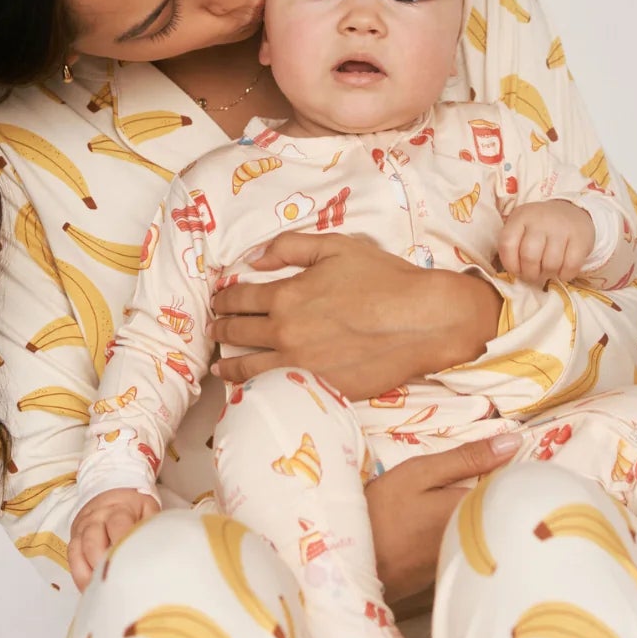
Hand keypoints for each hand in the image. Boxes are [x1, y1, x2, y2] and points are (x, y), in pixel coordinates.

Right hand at [68, 488, 160, 590]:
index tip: (129, 564)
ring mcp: (83, 528)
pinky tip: (89, 588)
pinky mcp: (74, 537)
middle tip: (112, 582)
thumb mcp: (148, 509)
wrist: (112, 491)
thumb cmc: (134, 506)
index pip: (117, 525)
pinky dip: (79, 574)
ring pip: (78, 550)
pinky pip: (71, 556)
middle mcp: (96, 518)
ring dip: (87, 573)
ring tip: (100, 591)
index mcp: (118, 509)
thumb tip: (160, 550)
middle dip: (100, 563)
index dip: (121, 544)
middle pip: (92, 540)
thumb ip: (150, 527)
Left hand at [207, 231, 500, 396]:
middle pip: (238, 333)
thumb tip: (255, 259)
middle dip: (221, 330)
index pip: (240, 299)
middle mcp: (285, 332)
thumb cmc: (384, 279)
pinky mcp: (319, 387)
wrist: (422, 321)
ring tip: (220, 367)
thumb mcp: (336, 247)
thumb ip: (290, 247)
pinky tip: (253, 388)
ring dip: (229, 366)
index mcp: (286, 295)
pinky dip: (258, 389)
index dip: (224, 300)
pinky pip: (277, 390)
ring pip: (249, 369)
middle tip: (213, 330)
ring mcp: (300, 364)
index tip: (218, 303)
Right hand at [365, 430, 522, 610]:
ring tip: (457, 500)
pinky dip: (467, 531)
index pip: (512, 487)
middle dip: (501, 491)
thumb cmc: (384, 512)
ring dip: (485, 511)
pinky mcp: (452, 571)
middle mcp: (479, 538)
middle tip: (482, 478)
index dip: (513, 470)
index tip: (509, 454)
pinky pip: (472, 544)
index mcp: (476, 510)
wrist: (353, 563)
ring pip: (488, 527)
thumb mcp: (420, 473)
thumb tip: (514, 441)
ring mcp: (466, 558)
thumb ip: (467, 458)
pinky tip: (443, 526)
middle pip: (503, 509)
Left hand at [497, 201, 595, 282]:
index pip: (507, 244)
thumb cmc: (541, 227)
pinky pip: (570, 266)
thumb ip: (513, 245)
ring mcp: (562, 228)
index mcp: (521, 216)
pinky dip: (565, 275)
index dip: (510, 264)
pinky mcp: (580, 238)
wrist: (572, 212)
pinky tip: (563, 270)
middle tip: (534, 275)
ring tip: (548, 270)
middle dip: (529, 274)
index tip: (517, 270)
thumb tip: (512, 273)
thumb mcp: (522, 227)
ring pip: (550, 264)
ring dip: (548, 274)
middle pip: (529, 256)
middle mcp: (540, 220)